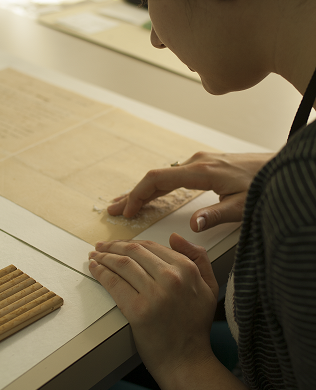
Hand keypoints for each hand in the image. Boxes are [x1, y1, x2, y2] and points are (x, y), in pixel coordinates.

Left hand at [89, 233, 217, 379]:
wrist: (187, 361)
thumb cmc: (195, 325)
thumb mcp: (208, 285)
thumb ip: (198, 257)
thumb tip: (174, 237)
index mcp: (187, 269)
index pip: (152, 246)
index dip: (131, 242)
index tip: (119, 243)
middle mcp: (171, 277)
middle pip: (134, 251)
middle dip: (113, 246)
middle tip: (101, 246)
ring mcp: (154, 294)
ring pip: (122, 264)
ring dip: (104, 256)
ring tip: (94, 256)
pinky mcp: (138, 310)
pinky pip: (114, 283)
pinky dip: (100, 272)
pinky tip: (94, 268)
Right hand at [108, 152, 273, 230]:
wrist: (275, 167)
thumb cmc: (260, 185)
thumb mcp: (241, 204)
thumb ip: (216, 214)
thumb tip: (192, 226)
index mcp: (200, 171)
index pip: (158, 179)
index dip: (138, 194)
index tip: (126, 211)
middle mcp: (195, 163)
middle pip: (155, 177)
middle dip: (133, 194)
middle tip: (113, 209)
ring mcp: (198, 162)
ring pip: (162, 176)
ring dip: (144, 191)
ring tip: (126, 204)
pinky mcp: (202, 165)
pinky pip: (172, 175)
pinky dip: (157, 187)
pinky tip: (152, 195)